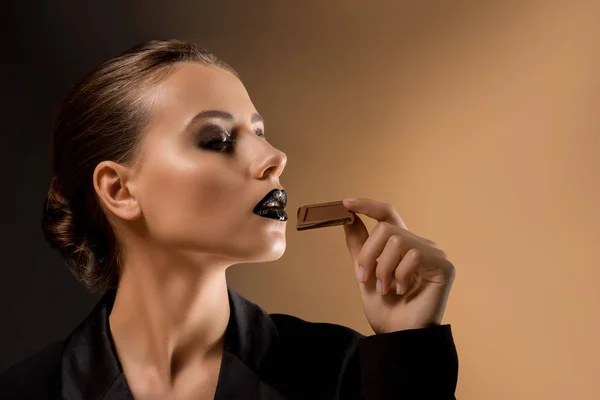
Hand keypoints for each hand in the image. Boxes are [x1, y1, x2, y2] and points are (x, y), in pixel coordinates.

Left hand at [342, 198, 455, 333]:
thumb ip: (359, 246)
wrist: (398, 336)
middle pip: (386, 228)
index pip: (387, 214)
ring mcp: (433, 254)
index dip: (368, 206)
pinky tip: (403, 291)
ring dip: (383, 268)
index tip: (346, 203)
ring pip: (397, 240)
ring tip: (385, 289)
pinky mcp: (443, 265)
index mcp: (401, 245)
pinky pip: (413, 255)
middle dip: (368, 254)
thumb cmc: (385, 309)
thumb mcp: (364, 273)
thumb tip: (348, 219)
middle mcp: (419, 245)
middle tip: (365, 279)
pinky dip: (400, 275)